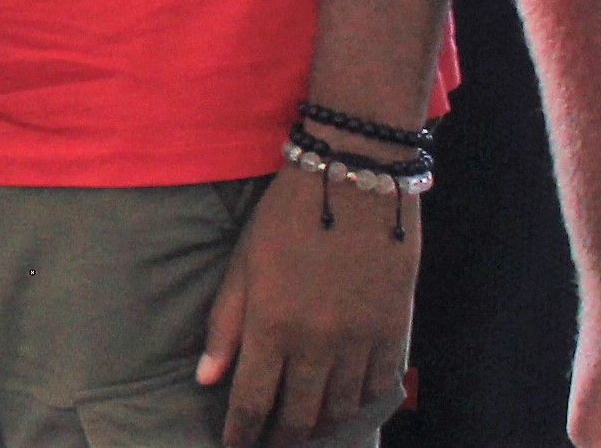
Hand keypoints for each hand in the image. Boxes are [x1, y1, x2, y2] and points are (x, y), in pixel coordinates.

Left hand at [198, 171, 418, 445]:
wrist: (354, 178)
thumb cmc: (287, 215)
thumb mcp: (244, 262)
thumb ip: (225, 324)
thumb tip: (206, 378)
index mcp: (272, 326)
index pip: (253, 400)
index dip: (242, 432)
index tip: (235, 446)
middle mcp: (317, 343)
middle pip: (299, 415)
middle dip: (280, 437)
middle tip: (270, 442)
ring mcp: (360, 340)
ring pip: (340, 408)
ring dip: (320, 425)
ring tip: (305, 429)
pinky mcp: (394, 329)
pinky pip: (378, 385)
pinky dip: (361, 402)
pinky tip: (347, 404)